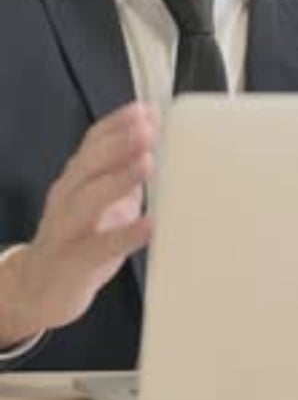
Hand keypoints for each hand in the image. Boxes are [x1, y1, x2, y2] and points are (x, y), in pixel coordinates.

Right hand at [0, 102, 155, 345]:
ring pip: (87, 199)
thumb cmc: (81, 238)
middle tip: (148, 129)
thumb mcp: (103, 198)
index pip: (93, 141)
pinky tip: (149, 225)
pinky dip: (125, 235)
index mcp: (77, 177)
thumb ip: (126, 169)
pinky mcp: (72, 263)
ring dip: (118, 178)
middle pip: (89, 162)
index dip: (118, 123)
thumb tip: (157, 135)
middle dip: (119, 142)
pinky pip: (98, 247)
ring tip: (147, 163)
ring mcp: (66, 229)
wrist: (38, 289)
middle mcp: (67, 196)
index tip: (145, 109)